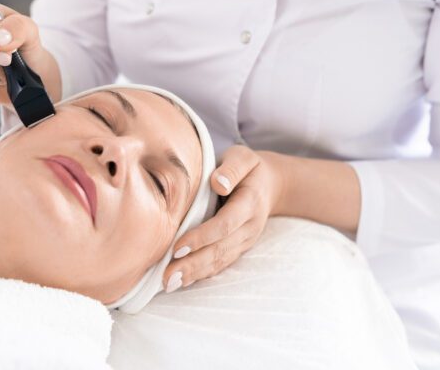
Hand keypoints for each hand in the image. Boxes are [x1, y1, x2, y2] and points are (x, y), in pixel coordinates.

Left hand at [162, 145, 289, 292]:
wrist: (271, 184)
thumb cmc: (248, 167)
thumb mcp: (242, 157)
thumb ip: (231, 168)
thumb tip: (218, 183)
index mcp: (249, 202)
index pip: (225, 224)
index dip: (202, 237)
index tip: (178, 247)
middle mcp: (249, 226)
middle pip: (221, 249)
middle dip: (194, 264)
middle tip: (168, 276)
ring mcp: (246, 240)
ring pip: (221, 260)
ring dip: (196, 274)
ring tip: (170, 283)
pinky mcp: (239, 247)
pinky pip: (222, 263)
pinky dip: (203, 274)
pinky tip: (184, 281)